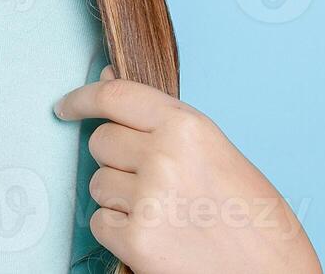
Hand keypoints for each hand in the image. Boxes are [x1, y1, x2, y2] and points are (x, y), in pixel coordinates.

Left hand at [56, 66, 320, 273]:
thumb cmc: (258, 225)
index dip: (83, 98)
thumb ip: (167, 125)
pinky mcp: (136, 241)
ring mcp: (148, 200)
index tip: (66, 105)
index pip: (116, 96)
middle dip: (115, 160)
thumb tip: (108, 83)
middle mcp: (164, 157)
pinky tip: (156, 238)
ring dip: (119, 198)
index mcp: (190, 128)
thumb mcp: (221, 157)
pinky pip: (100, 222)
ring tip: (164, 214)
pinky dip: (118, 232)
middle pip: (101, 142)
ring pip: (98, 183)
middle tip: (148, 181)